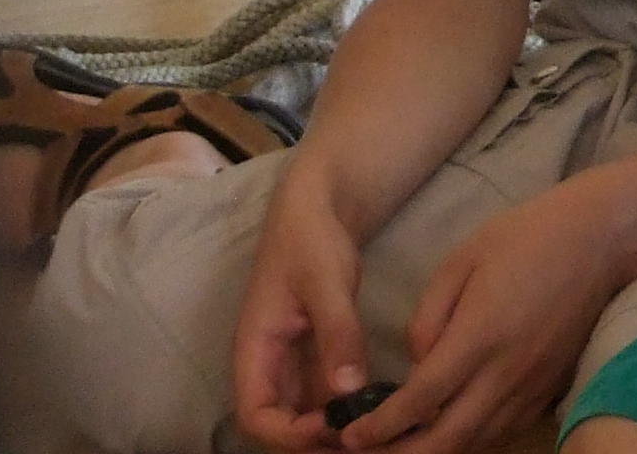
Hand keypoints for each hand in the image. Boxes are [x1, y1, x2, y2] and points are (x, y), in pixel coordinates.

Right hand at [230, 166, 374, 449]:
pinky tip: (383, 409)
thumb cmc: (311, 236)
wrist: (319, 205)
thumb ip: (337, 333)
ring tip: (379, 429)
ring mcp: (292, 365)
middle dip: (317, 440)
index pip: (256, 416)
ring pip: (306, 416)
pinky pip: (326, 397)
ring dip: (336, 428)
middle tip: (366, 436)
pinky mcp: (316, 358)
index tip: (332, 426)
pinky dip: (349, 409)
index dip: (288, 434)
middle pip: (281, 426)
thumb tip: (346, 391)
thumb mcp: (326, 280)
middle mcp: (268, 367)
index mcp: (254, 351)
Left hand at [346, 177, 636, 453]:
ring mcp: (532, 388)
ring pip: (476, 445)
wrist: (601, 238)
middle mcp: (506, 374)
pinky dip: (470, 443)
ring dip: (435, 453)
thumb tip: (416, 363)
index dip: (381, 426)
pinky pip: (503, 433)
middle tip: (366, 452)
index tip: (351, 433)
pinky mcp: (549, 392)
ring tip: (401, 448)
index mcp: (479, 337)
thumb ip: (429, 317)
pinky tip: (449, 434)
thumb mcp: (462, 259)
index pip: (420, 400)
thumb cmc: (526, 236)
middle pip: (447, 440)